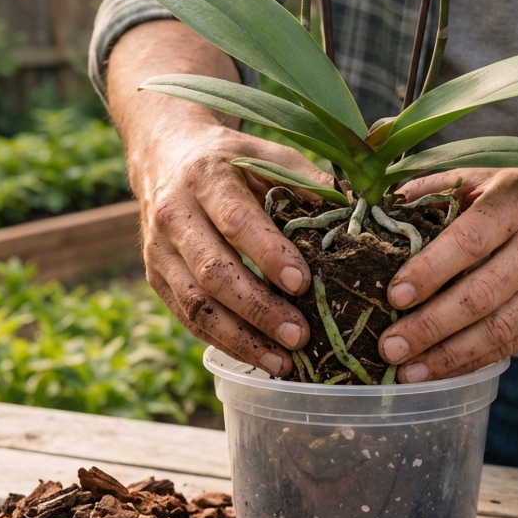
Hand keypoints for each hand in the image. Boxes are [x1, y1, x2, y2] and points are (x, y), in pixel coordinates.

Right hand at [107, 20, 335, 375]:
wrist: (165, 154)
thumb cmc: (231, 159)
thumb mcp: (267, 154)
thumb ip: (308, 183)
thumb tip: (361, 215)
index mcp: (206, 178)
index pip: (238, 221)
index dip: (269, 254)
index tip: (303, 283)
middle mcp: (175, 215)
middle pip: (214, 271)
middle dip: (259, 309)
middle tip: (300, 336)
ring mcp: (159, 251)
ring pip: (196, 304)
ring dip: (241, 339)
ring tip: (283, 363)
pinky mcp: (157, 278)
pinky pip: (188, 318)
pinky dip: (224, 342)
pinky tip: (259, 357)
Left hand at [376, 162, 517, 381]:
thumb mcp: (495, 174)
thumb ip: (440, 187)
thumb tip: (387, 205)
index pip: (470, 241)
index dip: (430, 271)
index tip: (394, 295)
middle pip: (481, 296)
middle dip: (430, 326)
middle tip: (389, 347)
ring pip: (498, 330)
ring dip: (448, 357)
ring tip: (407, 372)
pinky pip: (514, 345)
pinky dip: (474, 362)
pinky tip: (440, 371)